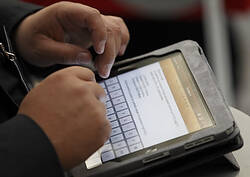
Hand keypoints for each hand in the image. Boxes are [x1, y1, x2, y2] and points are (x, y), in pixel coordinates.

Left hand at [15, 1, 129, 77]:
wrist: (30, 38)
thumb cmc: (33, 40)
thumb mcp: (42, 50)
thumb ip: (64, 53)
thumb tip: (87, 58)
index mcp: (67, 13)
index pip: (92, 16)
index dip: (100, 33)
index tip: (99, 51)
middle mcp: (82, 16)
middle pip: (108, 27)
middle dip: (109, 51)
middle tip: (103, 71)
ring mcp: (90, 24)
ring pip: (115, 29)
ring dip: (115, 50)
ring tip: (105, 67)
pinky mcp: (95, 33)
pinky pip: (116, 31)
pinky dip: (120, 43)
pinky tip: (116, 55)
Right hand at [18, 66, 110, 169]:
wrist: (35, 147)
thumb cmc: (34, 123)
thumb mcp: (42, 92)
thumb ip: (63, 86)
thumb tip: (73, 87)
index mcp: (66, 79)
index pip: (87, 75)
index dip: (86, 84)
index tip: (86, 90)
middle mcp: (83, 90)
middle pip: (98, 91)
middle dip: (92, 100)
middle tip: (81, 113)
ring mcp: (95, 108)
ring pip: (101, 109)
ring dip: (94, 116)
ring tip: (77, 128)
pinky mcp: (102, 126)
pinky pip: (105, 126)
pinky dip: (97, 132)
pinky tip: (82, 136)